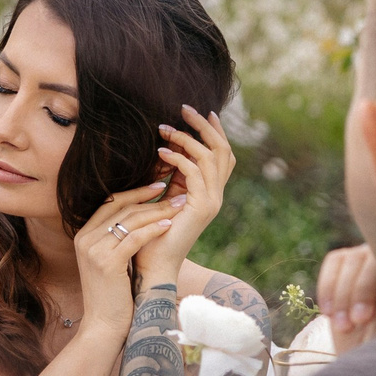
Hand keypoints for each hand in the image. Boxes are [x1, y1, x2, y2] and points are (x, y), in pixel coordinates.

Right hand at [73, 181, 180, 332]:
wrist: (103, 325)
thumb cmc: (112, 295)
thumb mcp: (110, 260)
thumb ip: (116, 238)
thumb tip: (140, 217)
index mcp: (83, 235)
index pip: (111, 203)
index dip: (135, 192)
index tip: (158, 186)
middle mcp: (85, 238)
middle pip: (121, 207)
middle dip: (150, 198)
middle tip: (174, 192)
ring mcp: (93, 249)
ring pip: (130, 219)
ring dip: (158, 210)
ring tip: (178, 205)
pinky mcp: (107, 262)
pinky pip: (135, 238)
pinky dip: (154, 229)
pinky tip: (169, 224)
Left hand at [135, 104, 234, 287]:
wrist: (153, 267)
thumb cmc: (152, 234)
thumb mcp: (164, 198)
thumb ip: (171, 177)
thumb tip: (166, 149)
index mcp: (210, 193)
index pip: (223, 155)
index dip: (215, 131)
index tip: (201, 111)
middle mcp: (216, 196)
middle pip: (223, 150)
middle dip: (204, 126)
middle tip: (184, 108)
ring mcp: (212, 202)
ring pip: (210, 157)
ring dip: (187, 138)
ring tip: (164, 128)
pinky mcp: (201, 208)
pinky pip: (194, 173)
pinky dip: (178, 158)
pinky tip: (159, 152)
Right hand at [318, 243, 375, 354]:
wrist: (370, 357)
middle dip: (367, 289)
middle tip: (360, 320)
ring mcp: (371, 260)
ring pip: (354, 260)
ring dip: (345, 295)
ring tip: (345, 327)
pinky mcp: (346, 262)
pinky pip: (335, 262)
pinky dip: (328, 288)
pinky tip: (328, 315)